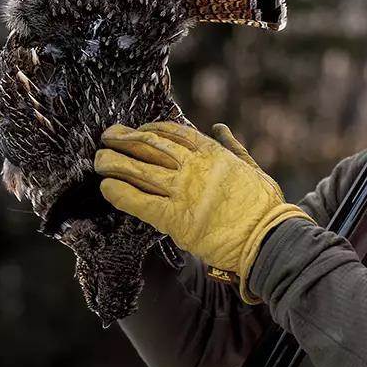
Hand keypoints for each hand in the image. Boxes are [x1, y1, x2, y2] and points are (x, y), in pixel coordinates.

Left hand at [93, 121, 311, 302]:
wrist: (267, 238)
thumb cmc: (264, 205)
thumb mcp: (252, 167)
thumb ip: (233, 147)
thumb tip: (219, 127)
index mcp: (213, 153)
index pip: (172, 132)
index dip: (149, 128)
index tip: (137, 130)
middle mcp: (193, 167)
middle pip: (149, 146)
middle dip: (125, 139)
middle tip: (107, 136)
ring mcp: (183, 192)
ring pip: (138, 170)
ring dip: (114, 163)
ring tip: (99, 160)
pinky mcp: (175, 219)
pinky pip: (138, 202)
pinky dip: (119, 193)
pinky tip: (106, 188)